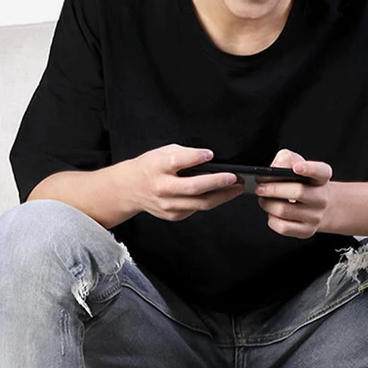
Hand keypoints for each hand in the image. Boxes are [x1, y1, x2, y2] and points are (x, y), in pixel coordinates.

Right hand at [127, 145, 244, 220]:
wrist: (130, 189)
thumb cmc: (149, 168)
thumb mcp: (162, 152)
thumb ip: (184, 154)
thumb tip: (207, 157)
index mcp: (158, 167)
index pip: (178, 161)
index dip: (196, 157)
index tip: (210, 155)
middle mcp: (163, 188)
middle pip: (194, 187)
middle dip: (217, 182)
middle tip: (234, 178)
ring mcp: (168, 205)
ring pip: (200, 203)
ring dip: (222, 196)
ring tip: (236, 189)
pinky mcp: (174, 215)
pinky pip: (197, 209)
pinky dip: (211, 201)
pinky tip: (221, 194)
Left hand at [256, 148, 333, 238]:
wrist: (318, 207)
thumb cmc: (303, 184)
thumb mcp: (297, 165)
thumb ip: (286, 160)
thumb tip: (274, 168)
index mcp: (322, 178)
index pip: (320, 171)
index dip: (309, 169)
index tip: (296, 168)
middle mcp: (322, 198)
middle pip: (297, 192)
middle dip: (273, 189)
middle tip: (259, 187)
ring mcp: (316, 217)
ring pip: (284, 210)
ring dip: (267, 204)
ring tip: (263, 199)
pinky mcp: (307, 231)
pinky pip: (282, 227)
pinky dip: (271, 219)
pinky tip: (272, 213)